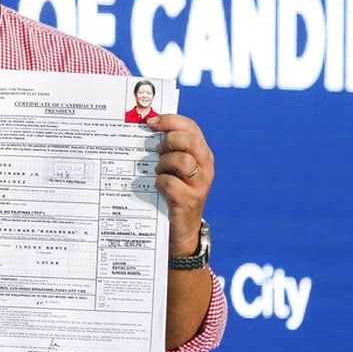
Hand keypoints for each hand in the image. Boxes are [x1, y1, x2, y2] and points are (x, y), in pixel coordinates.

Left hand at [148, 114, 213, 255]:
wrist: (181, 230)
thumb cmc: (174, 192)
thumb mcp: (175, 168)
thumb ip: (169, 149)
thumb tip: (146, 127)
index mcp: (203, 154)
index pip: (191, 127)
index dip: (170, 121)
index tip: (150, 123)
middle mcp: (206, 167)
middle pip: (189, 140)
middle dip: (168, 141)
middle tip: (157, 152)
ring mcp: (200, 184)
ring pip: (181, 160)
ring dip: (163, 164)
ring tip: (159, 173)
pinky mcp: (189, 200)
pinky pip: (169, 183)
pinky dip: (159, 183)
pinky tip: (158, 188)